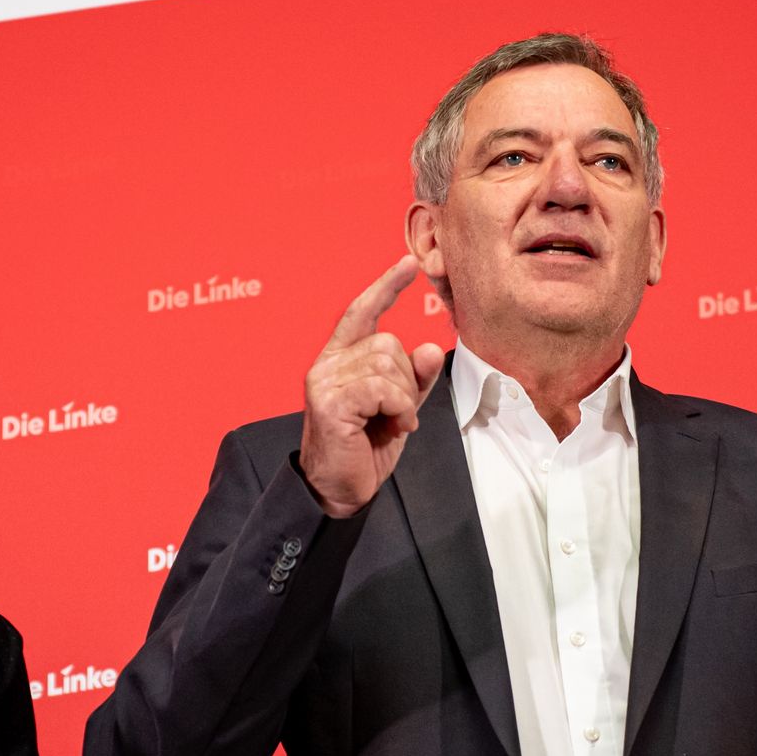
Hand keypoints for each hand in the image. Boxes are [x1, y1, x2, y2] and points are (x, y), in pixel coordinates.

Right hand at [300, 256, 446, 517]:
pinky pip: (383, 388)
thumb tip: (432, 347)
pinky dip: (400, 408)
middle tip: (398, 414)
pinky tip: (393, 427)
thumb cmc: (365, 449)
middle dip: (408, 380)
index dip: (386, 286)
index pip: (361, 311)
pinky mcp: (329, 402)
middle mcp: (326, 364)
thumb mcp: (399, 408)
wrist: (339, 492)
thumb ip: (415, 378)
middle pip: (388, 343)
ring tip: (394, 423)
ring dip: (405, 398)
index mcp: (339, 359)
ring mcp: (324, 381)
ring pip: (388, 364)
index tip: (409, 263)